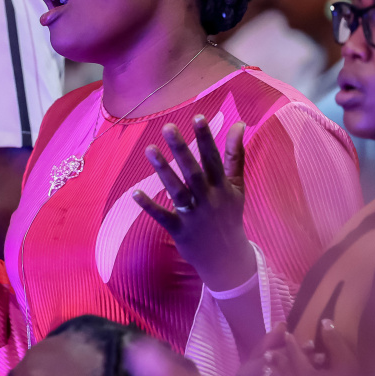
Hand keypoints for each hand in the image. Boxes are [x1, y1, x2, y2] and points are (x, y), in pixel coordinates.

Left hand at [132, 116, 255, 291]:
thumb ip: (235, 155)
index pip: (214, 158)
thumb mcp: (237, 186)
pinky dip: (149, 206)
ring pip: (177, 191)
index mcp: (222, 186)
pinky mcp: (180, 231)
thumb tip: (239, 124)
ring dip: (163, 171)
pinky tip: (135, 192)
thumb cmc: (229, 215)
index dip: (207, 138)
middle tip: (168, 127)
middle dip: (182, 150)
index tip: (198, 117)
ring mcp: (194, 216)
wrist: (227, 258)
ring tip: (150, 149)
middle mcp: (208, 199)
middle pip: (194, 172)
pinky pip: (163, 217)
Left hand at [237, 323, 374, 375]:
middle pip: (281, 370)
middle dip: (276, 358)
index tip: (286, 332)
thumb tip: (325, 322)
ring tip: (271, 363)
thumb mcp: (348, 364)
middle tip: (268, 351)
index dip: (290, 343)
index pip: (294, 355)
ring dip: (277, 372)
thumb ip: (335, 342)